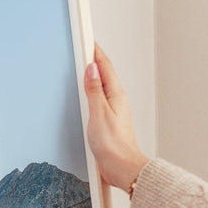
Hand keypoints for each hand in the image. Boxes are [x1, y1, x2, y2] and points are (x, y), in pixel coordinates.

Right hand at [84, 44, 149, 190]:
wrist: (122, 168)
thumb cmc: (113, 145)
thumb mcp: (99, 114)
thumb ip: (94, 91)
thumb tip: (91, 69)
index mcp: (115, 95)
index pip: (104, 66)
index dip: (95, 51)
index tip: (87, 39)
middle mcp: (116, 100)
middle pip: (104, 73)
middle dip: (94, 59)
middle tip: (84, 46)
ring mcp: (113, 110)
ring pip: (102, 86)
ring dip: (93, 74)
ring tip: (84, 64)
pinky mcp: (108, 121)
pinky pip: (99, 99)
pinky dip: (92, 90)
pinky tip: (87, 93)